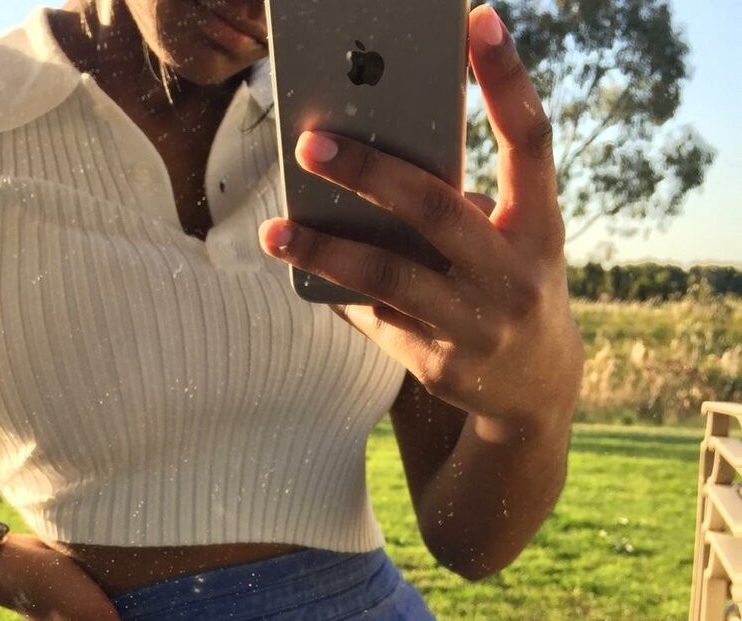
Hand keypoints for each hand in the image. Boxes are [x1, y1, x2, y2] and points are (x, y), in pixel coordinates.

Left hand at [258, 3, 582, 440]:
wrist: (535, 388)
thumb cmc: (507, 287)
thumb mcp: (508, 243)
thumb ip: (457, 208)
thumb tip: (362, 170)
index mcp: (541, 226)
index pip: (532, 140)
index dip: (508, 79)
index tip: (475, 19)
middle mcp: (516, 274)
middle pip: (439, 210)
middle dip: (372, 173)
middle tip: (310, 144)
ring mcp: (479, 324)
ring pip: (391, 278)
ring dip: (326, 251)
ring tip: (274, 230)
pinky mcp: (441, 363)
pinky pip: (376, 319)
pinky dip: (338, 292)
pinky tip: (303, 271)